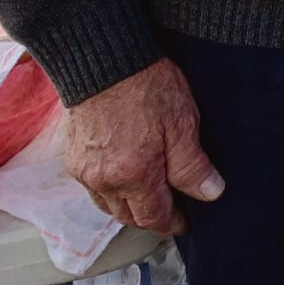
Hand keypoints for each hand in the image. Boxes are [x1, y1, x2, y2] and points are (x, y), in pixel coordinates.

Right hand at [64, 59, 223, 235]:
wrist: (105, 61)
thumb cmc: (148, 86)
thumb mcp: (182, 124)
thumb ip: (192, 166)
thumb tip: (211, 194)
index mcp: (133, 175)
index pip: (152, 216)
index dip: (171, 223)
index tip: (184, 223)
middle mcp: (104, 180)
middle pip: (127, 216)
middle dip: (150, 219)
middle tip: (171, 212)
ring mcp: (84, 171)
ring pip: (107, 205)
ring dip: (128, 208)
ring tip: (149, 199)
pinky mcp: (72, 158)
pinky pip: (92, 188)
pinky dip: (110, 192)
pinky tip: (124, 180)